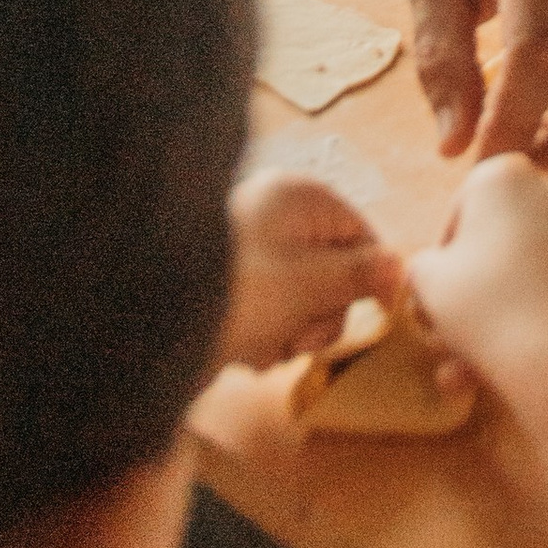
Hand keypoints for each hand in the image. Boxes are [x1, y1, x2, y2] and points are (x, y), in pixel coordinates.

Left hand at [215, 172, 399, 369]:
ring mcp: (249, 247)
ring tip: (263, 345)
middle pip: (332, 270)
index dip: (367, 279)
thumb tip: (402, 266)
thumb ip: (359, 275)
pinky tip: (243, 350)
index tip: (369, 314)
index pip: (360, 233)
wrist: (145, 328)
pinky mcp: (230, 283)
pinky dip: (265, 335)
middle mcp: (273, 215)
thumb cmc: (237, 294)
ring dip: (292, 332)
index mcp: (296, 197)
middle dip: (320, 315)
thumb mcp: (309, 285)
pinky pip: (270, 310)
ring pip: (302, 298)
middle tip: (297, 336)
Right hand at [404, 152, 547, 414]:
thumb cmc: (485, 308)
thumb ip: (424, 264)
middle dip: (469, 294)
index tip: (434, 294)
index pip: (460, 209)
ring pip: (525, 273)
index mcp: (505, 174)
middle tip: (446, 336)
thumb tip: (435, 270)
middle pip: (497, 242)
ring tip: (465, 371)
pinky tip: (507, 365)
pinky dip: (533, 319)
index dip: (441, 256)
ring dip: (494, 319)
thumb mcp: (428, 281)